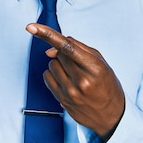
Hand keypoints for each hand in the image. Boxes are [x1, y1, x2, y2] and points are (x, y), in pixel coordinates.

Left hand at [26, 23, 124, 141]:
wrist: (111, 116)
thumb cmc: (106, 85)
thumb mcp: (100, 62)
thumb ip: (77, 48)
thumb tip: (49, 49)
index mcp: (94, 68)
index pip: (67, 46)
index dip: (47, 34)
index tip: (31, 27)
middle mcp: (81, 81)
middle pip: (58, 54)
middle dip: (65, 54)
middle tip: (77, 64)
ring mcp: (70, 92)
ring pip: (51, 65)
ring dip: (59, 65)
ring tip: (73, 74)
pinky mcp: (62, 100)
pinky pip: (47, 77)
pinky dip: (53, 75)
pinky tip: (66, 80)